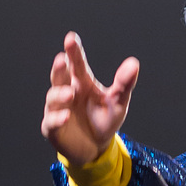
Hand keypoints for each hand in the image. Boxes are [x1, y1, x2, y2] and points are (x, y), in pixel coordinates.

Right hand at [42, 33, 138, 167]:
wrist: (96, 148)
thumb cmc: (104, 120)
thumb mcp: (118, 103)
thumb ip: (124, 84)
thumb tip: (134, 63)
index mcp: (82, 82)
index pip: (76, 63)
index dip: (73, 51)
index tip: (71, 38)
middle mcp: (67, 92)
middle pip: (60, 76)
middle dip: (59, 67)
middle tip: (62, 58)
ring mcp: (57, 109)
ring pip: (53, 97)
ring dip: (60, 94)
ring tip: (71, 93)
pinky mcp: (52, 127)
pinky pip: (51, 121)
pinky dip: (57, 118)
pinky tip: (66, 116)